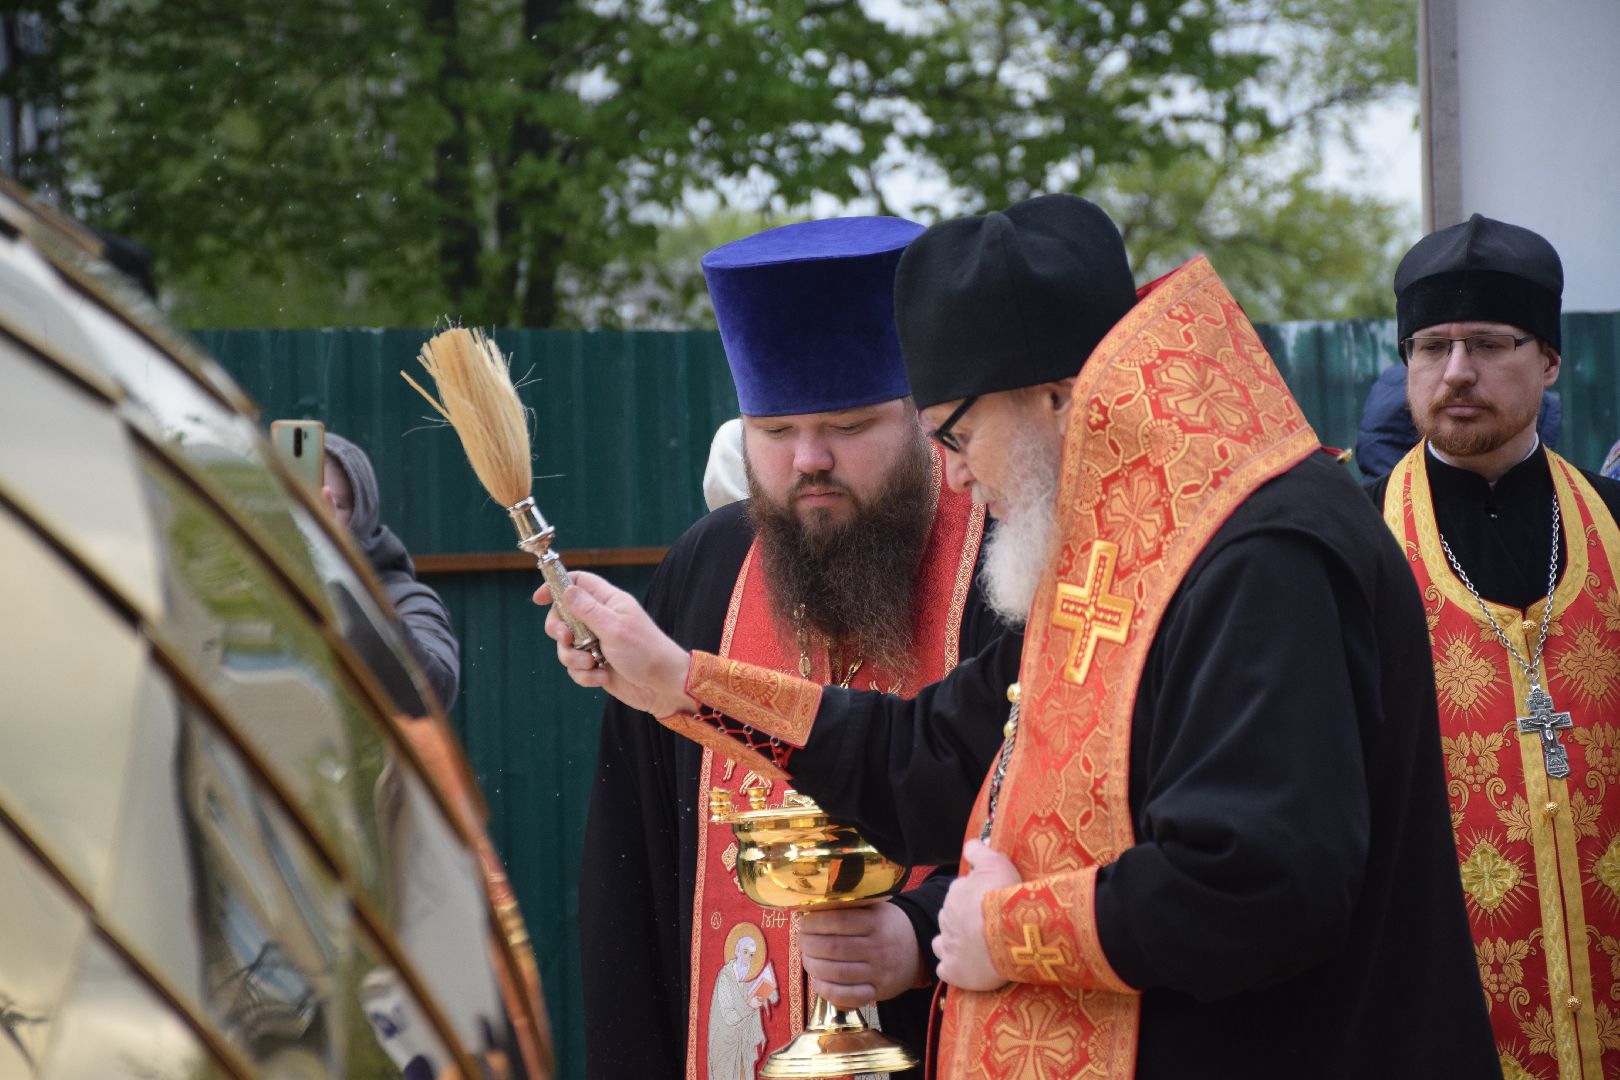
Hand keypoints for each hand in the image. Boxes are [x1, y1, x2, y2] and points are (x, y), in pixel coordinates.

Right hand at [533, 571, 695, 716]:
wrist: (663, 687)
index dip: (557, 586)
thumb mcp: (615, 628)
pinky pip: (575, 668)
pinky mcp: (597, 665)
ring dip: (574, 658)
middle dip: (559, 630)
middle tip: (566, 638)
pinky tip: (602, 678)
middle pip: (563, 616)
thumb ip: (588, 610)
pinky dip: (584, 675)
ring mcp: (597, 643)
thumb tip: (566, 590)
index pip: (579, 583)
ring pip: (566, 646)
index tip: (538, 599)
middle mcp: (601, 620)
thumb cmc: (646, 653)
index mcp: (609, 603)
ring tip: (593, 664)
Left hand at [800, 902, 922, 1008]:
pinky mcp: (880, 991)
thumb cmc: (888, 926)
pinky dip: (828, 991)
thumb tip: (811, 908)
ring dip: (813, 967)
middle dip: (809, 945)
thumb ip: (849, 908)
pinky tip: (818, 982)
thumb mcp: (875, 909)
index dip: (814, 923)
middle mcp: (879, 947)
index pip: (839, 922)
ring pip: (838, 973)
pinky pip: (850, 996)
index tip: (803, 923)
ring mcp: (880, 972)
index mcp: (877, 922)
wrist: (918, 949)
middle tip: (801, 941)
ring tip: (806, 959)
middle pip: (834, 948)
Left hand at [933, 840, 1018, 991]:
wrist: (1011, 932)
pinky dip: (953, 968)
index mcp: (955, 893)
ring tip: (974, 949)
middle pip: (951, 919)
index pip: (959, 895)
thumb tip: (969, 844)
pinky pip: (946, 970)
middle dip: (963, 922)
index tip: (988, 905)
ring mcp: (948, 946)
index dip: (974, 900)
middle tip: (985, 928)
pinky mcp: (953, 971)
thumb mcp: (995, 862)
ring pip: (942, 943)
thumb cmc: (1004, 895)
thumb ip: (978, 852)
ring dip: (954, 945)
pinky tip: (967, 968)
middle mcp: (946, 918)